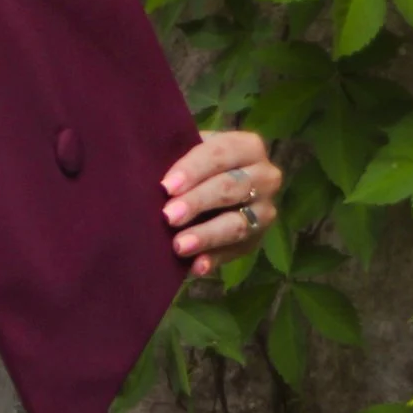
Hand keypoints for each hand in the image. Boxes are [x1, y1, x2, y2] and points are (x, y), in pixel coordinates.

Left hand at [160, 130, 281, 276]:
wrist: (214, 187)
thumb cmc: (196, 164)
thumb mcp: (190, 150)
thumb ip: (177, 152)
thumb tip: (147, 162)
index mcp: (248, 147)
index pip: (221, 153)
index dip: (193, 169)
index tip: (166, 187)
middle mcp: (266, 177)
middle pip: (231, 188)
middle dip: (197, 202)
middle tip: (168, 216)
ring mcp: (265, 210)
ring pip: (237, 224)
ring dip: (207, 235)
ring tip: (179, 246)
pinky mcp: (257, 239)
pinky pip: (237, 251)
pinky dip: (215, 258)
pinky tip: (196, 266)